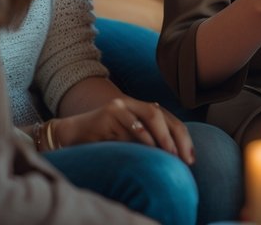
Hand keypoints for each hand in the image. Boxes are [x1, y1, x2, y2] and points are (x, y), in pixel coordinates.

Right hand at [52, 97, 194, 163]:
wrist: (70, 134)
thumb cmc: (101, 140)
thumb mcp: (127, 139)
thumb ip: (146, 141)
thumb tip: (173, 157)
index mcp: (140, 108)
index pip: (168, 118)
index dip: (182, 136)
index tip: (190, 157)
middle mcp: (132, 103)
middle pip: (162, 114)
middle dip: (177, 136)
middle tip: (183, 157)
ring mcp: (121, 105)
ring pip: (150, 115)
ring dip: (163, 136)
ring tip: (171, 153)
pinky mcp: (109, 112)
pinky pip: (131, 123)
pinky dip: (142, 135)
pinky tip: (150, 147)